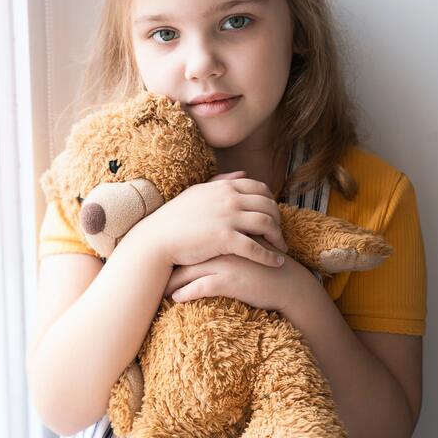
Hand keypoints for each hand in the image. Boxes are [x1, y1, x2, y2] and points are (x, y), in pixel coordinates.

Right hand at [142, 170, 287, 268]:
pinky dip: (269, 256)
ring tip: (281, 249)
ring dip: (278, 237)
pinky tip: (275, 263)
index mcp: (224, 187)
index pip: (260, 189)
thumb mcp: (197, 193)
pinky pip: (256, 248)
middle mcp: (229, 199)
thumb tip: (242, 174)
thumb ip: (221, 182)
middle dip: (278, 220)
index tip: (273, 216)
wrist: (157, 238)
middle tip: (279, 234)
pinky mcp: (225, 239)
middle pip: (268, 206)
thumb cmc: (174, 218)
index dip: (271, 202)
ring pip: (267, 224)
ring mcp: (228, 218)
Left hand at [164, 236, 307, 312]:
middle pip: (184, 254)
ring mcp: (223, 263)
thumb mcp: (249, 244)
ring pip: (188, 272)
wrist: (288, 282)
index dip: (176, 248)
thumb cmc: (267, 264)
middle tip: (154, 274)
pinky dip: (185, 294)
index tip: (163, 256)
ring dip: (172, 283)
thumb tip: (211, 238)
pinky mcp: (227, 281)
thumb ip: (231, 235)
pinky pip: (199, 288)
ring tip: (162, 291)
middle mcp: (220, 246)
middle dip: (168, 265)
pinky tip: (177, 300)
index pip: (191, 238)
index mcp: (224, 234)